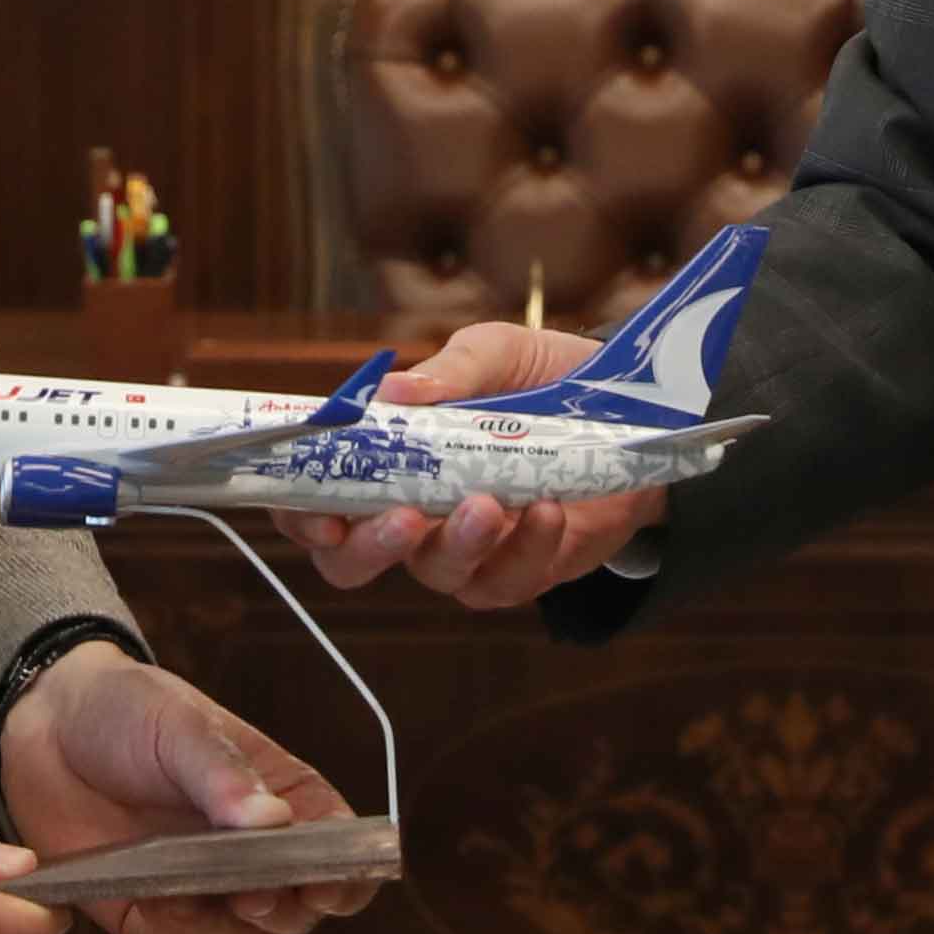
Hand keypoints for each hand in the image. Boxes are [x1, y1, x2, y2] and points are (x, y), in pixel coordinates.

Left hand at [0, 642, 382, 933]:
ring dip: (228, 930)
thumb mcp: (180, 725)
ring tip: (192, 898)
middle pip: (300, 910)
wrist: (45, 725)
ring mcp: (204, 888)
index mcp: (282, 799)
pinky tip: (152, 899)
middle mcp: (252, 853)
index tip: (327, 882)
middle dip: (285, 909)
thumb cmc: (130, 711)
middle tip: (253, 893)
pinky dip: (173, 931)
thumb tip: (274, 822)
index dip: (348, 874)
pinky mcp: (150, 913)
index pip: (340, 847)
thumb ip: (224, 775)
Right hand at [272, 323, 666, 607]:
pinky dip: (525, 547)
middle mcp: (411, 511)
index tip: (318, 513)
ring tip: (492, 504)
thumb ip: (450, 371)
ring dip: (457, 542)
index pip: (315, 498)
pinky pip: (505, 580)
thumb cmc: (546, 378)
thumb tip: (394, 393)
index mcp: (387, 458)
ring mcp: (462, 550)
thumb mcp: (500, 354)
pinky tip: (546, 510)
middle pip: (353, 562)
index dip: (300, 515)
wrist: (633, 412)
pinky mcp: (517, 572)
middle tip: (403, 516)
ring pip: (433, 573)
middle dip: (369, 547)